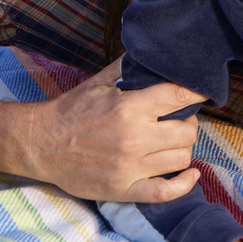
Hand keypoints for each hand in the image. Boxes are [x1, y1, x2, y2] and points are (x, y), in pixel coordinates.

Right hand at [12, 59, 203, 201]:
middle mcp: (134, 138)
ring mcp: (130, 167)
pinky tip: (191, 173)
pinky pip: (166, 192)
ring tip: (173, 138)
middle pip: (187, 131)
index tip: (201, 91)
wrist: (41, 144)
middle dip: (188, 121)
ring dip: (183, 146)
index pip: (178, 96)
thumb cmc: (72, 109)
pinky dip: (185, 184)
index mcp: (129, 107)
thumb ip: (127, 67)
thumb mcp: (99, 81)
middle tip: (178, 117)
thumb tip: (149, 49)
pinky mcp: (124, 190)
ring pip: (181, 158)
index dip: (196, 92)